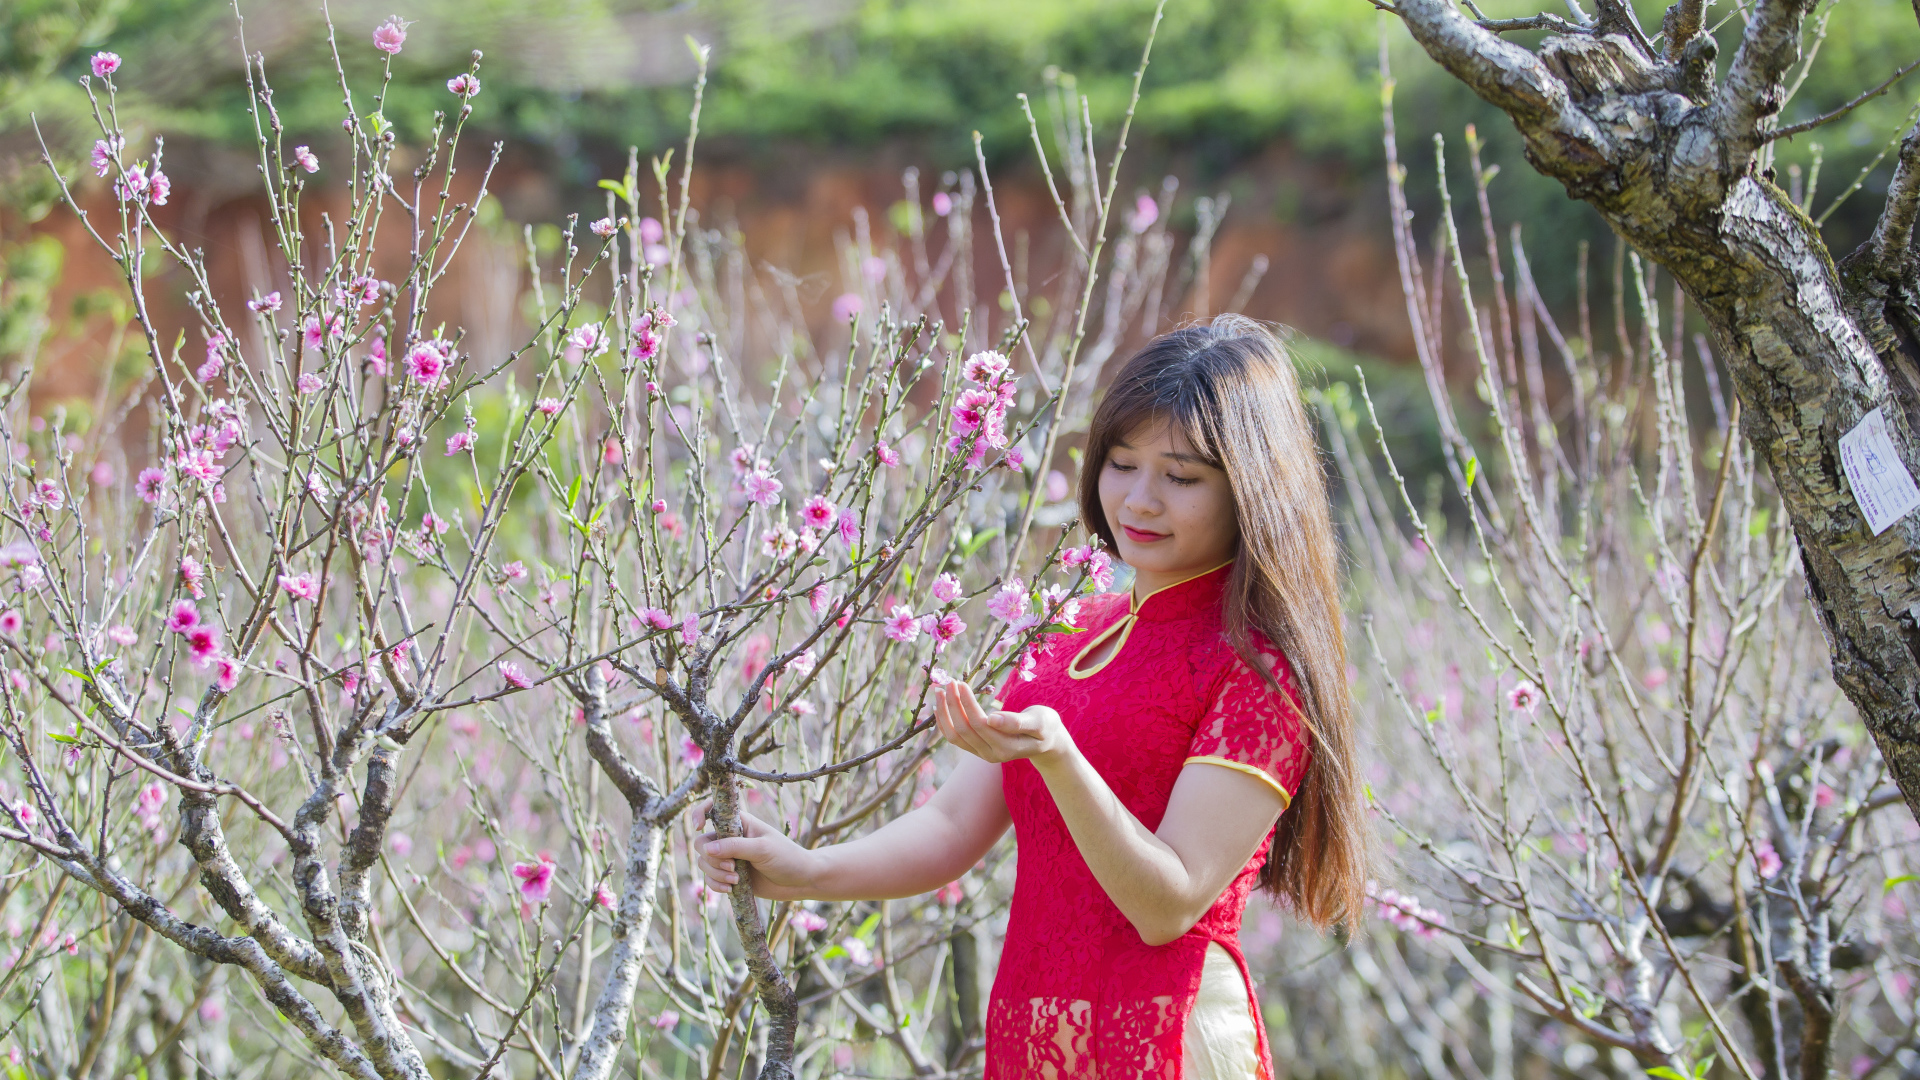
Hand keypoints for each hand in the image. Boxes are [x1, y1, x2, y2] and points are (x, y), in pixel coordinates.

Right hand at [695, 808, 820, 900]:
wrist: (800, 881)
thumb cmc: (786, 857)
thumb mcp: (762, 849)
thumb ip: (734, 847)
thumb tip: (706, 850)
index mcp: (739, 823)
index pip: (712, 810)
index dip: (699, 814)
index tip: (698, 827)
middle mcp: (730, 838)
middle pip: (702, 844)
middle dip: (712, 859)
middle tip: (732, 867)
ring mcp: (729, 858)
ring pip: (704, 863)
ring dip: (715, 874)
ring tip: (735, 880)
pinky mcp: (730, 876)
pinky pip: (711, 880)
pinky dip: (716, 885)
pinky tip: (730, 889)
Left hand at [932, 680, 1070, 765]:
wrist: (1046, 742)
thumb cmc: (1046, 726)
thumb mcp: (1040, 721)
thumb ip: (1017, 722)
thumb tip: (992, 718)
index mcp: (1007, 747)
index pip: (979, 724)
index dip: (967, 704)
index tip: (961, 683)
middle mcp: (992, 754)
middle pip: (964, 729)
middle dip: (953, 705)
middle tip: (949, 682)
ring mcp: (982, 754)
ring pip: (955, 736)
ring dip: (944, 713)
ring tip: (940, 691)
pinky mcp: (977, 750)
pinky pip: (955, 739)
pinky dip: (944, 723)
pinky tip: (939, 707)